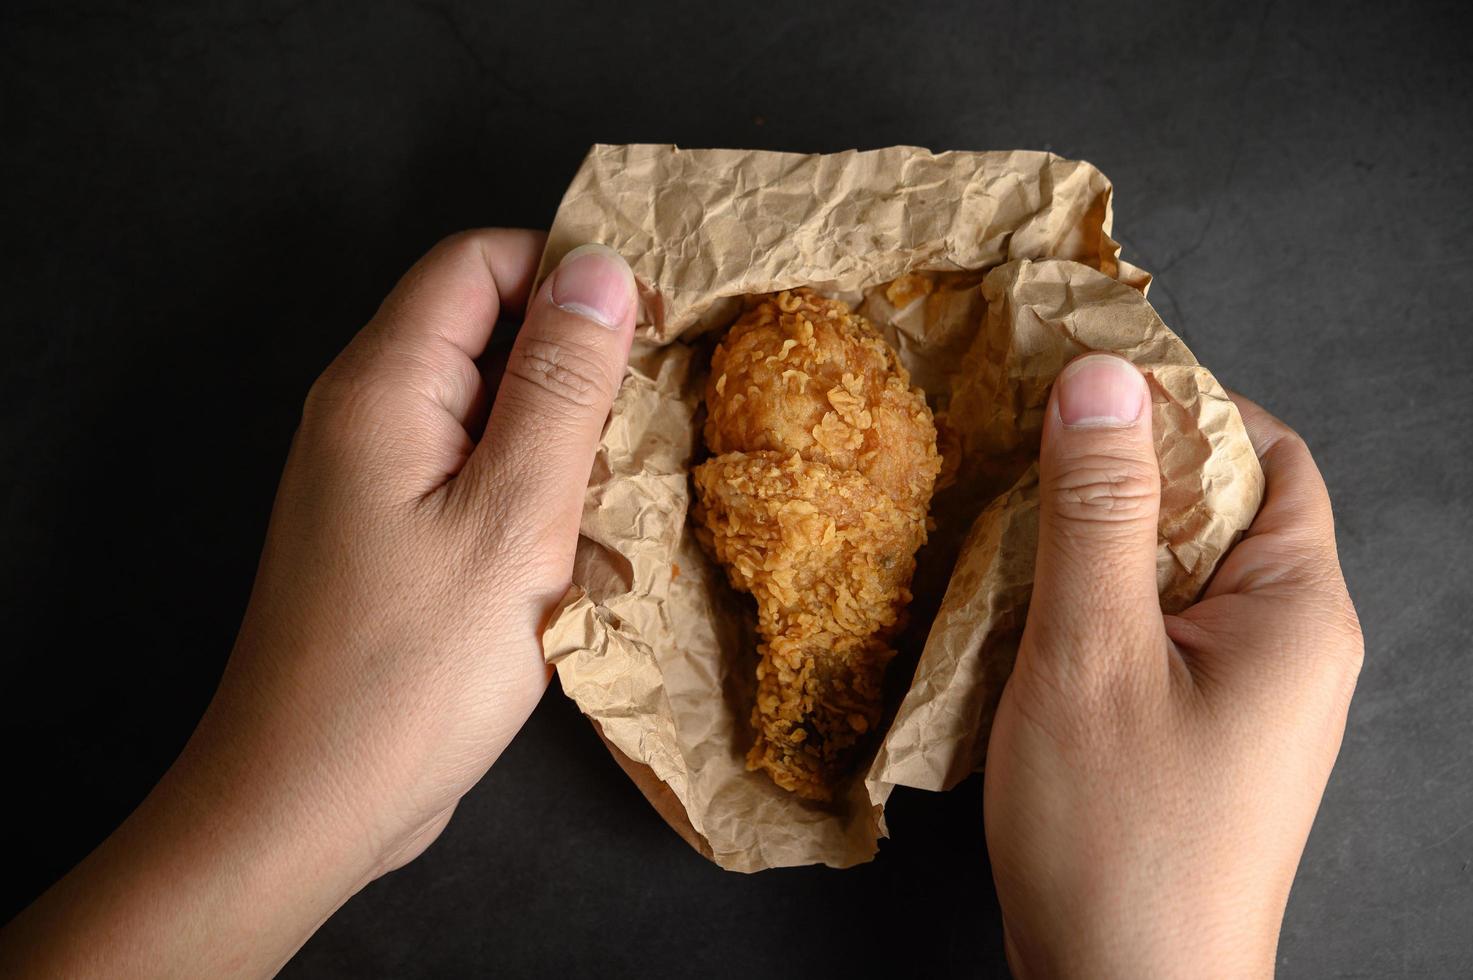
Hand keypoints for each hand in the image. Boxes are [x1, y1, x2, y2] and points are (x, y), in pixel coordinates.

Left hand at [0, 231, 638, 977]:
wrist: (308, 802)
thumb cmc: (413, 669)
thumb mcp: (513, 516)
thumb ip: (561, 385)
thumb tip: (599, 266)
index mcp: (384, 385)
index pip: (478, 261)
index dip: (569, 270)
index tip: (655, 322)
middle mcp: (367, 413)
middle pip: (483, 328)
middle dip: (576, 357)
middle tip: (655, 416)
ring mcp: (375, 478)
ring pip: (488, 407)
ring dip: (563, 433)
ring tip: (627, 489)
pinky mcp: (392, 534)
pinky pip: (474, 472)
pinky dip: (534, 488)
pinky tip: (581, 542)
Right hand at [983, 354, 1362, 978]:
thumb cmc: (1119, 840)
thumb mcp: (1091, 654)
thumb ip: (1098, 511)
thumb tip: (1103, 376)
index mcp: (1297, 610)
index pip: (1264, 452)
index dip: (1179, 406)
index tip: (1082, 387)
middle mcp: (1291, 644)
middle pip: (1219, 506)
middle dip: (1123, 472)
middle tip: (1025, 456)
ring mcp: (1247, 692)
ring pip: (1174, 569)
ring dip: (1096, 541)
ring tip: (1009, 531)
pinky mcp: (1199, 729)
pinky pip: (1153, 629)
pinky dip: (1092, 603)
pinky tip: (1023, 612)